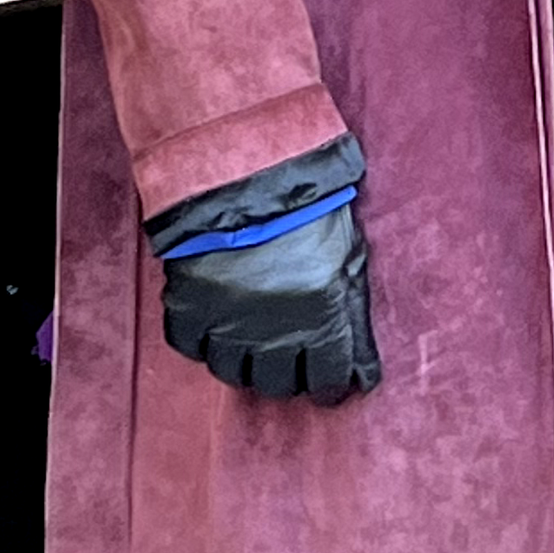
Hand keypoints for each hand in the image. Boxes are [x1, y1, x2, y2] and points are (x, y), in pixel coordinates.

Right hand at [146, 137, 379, 405]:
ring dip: (242, 360)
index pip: (329, 383)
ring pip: (231, 373)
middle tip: (287, 352)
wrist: (248, 167)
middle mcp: (273, 335)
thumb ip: (354, 317)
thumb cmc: (312, 209)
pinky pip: (189, 346)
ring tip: (250, 337)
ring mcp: (227, 324)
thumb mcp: (350, 258)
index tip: (329, 380)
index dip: (331, 385)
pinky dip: (200, 338)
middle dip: (286, 373)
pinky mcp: (188, 307)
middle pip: (277, 384)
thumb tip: (365, 374)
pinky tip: (214, 320)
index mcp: (321, 323)